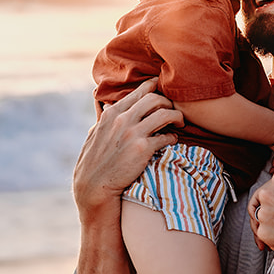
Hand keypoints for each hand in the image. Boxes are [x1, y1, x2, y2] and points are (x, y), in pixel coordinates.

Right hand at [73, 80, 181, 219]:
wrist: (93, 186)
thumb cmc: (94, 161)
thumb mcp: (95, 133)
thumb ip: (103, 117)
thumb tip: (106, 102)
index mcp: (111, 113)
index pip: (139, 91)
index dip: (154, 86)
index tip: (163, 88)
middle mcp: (122, 119)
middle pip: (154, 99)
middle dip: (168, 102)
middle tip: (173, 110)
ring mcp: (132, 133)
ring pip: (164, 115)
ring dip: (176, 117)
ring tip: (179, 123)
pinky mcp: (142, 149)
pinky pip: (166, 137)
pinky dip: (172, 137)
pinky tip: (172, 140)